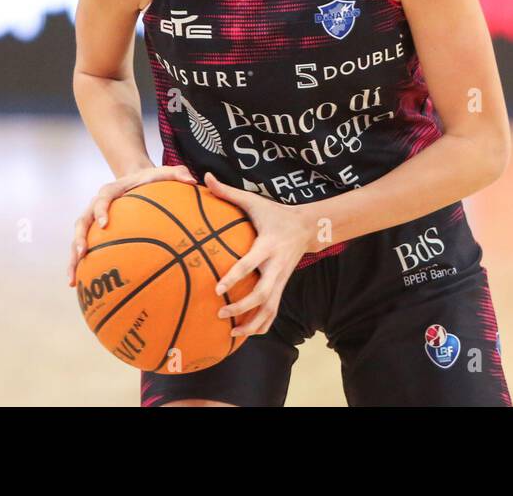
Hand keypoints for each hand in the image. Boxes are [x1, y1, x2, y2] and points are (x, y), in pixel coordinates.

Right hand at [67, 165, 196, 285]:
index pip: (102, 198)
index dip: (101, 210)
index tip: (104, 224)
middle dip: (80, 239)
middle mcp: (96, 205)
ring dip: (74, 259)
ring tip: (73, 280)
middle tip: (82, 254)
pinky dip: (80, 266)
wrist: (135, 180)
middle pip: (82, 222)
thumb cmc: (150, 180)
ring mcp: (92, 220)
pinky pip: (84, 250)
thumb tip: (192, 180)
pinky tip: (78, 286)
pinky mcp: (93, 234)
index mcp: (111, 191)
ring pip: (77, 239)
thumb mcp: (164, 173)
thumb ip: (177, 174)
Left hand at [203, 172, 315, 337]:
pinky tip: (245, 334)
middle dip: (242, 306)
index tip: (217, 288)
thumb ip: (228, 192)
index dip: (235, 277)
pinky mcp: (283, 287)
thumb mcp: (254, 202)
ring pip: (270, 309)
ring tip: (232, 333)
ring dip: (252, 323)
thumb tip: (205, 177)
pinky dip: (261, 326)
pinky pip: (274, 312)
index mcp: (268, 245)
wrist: (307, 227)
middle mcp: (276, 266)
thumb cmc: (275, 214)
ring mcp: (281, 279)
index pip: (250, 264)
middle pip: (263, 293)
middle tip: (220, 312)